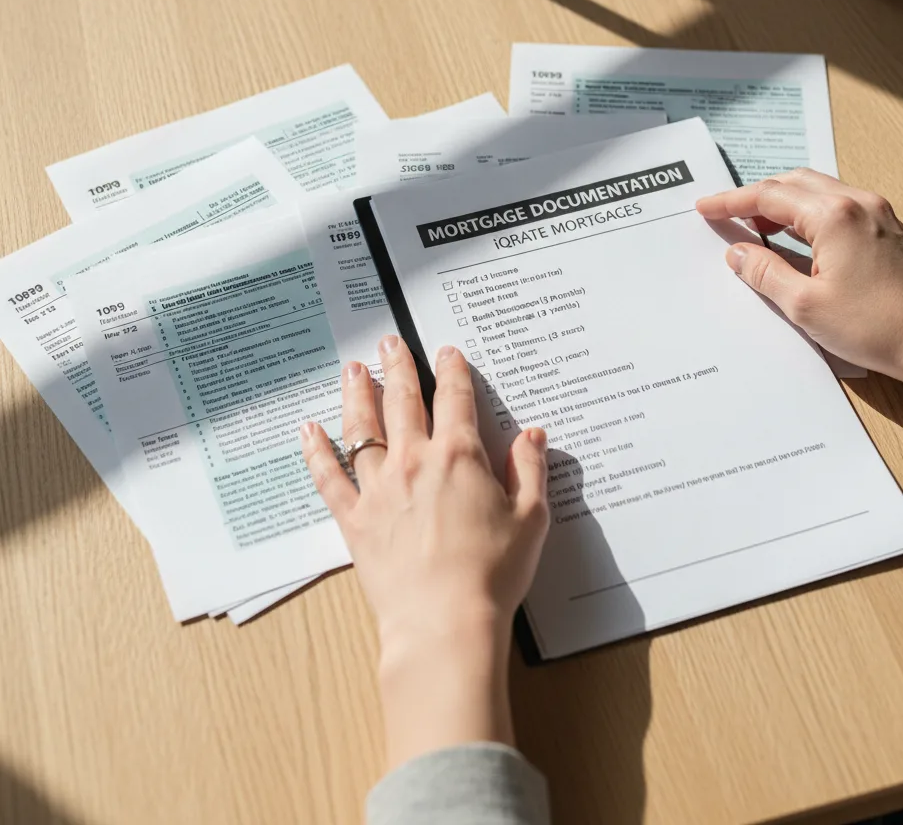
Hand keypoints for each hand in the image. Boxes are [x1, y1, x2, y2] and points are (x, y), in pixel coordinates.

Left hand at [299, 334, 549, 768]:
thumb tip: (532, 435)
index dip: (452, 371)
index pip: (456, 399)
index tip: (447, 353)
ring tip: (353, 370)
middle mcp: (414, 461)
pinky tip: (307, 431)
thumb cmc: (493, 574)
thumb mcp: (530, 518)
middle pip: (403, 401)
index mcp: (459, 457)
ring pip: (362, 429)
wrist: (445, 623)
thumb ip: (530, 470)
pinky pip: (329, 478)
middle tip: (388, 342)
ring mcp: (379, 489)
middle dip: (398, 367)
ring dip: (358, 395)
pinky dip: (316, 452)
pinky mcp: (355, 519)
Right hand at [697, 169, 902, 446]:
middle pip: (793, 183)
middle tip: (725, 214)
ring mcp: (876, 212)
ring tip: (755, 226)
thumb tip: (738, 253)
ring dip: (782, 203)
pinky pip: (836, 205)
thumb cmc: (874, 327)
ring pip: (816, 190)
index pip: (769, 197)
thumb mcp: (804, 304)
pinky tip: (793, 236)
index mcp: (834, 216)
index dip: (732, 202)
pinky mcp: (886, 228)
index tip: (705, 207)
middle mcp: (857, 203)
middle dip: (755, 196)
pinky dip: (807, 213)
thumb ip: (765, 272)